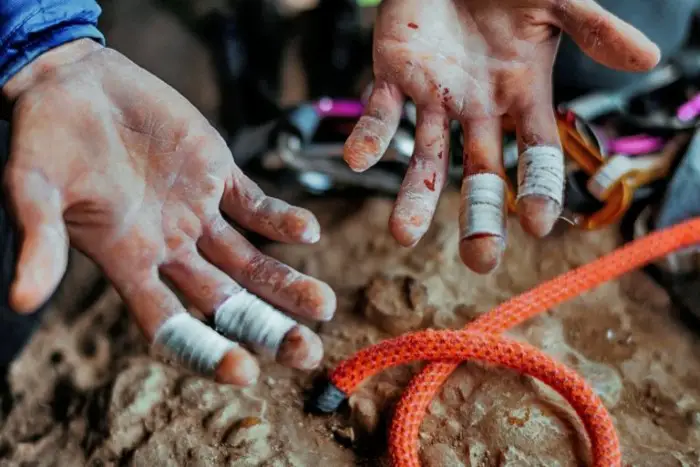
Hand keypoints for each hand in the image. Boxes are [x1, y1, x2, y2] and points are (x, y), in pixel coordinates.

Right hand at [2, 39, 335, 384]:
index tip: (244, 373)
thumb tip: (22, 299)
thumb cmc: (45, 136)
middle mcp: (169, 246)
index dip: (205, 351)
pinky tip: (308, 231)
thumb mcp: (33, 186)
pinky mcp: (217, 174)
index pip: (170, 323)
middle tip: (305, 352)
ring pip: (250, 261)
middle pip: (225, 301)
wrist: (75, 82)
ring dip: (286, 283)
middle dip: (265, 327)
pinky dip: (280, 219)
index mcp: (127, 261)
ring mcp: (197, 213)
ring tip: (323, 306)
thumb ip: (38, 238)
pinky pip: (255, 205)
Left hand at [345, 0, 659, 272]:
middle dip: (479, 216)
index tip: (537, 227)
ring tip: (404, 234)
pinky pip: (380, 112)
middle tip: (480, 260)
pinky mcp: (395, 74)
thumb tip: (649, 58)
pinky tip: (358, 161)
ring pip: (426, 156)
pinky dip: (370, 137)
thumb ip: (594, 29)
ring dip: (415, 195)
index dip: (538, 188)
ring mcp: (435, 96)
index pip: (535, 154)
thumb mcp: (556, 3)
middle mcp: (478, 107)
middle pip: (480, 173)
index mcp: (521, 95)